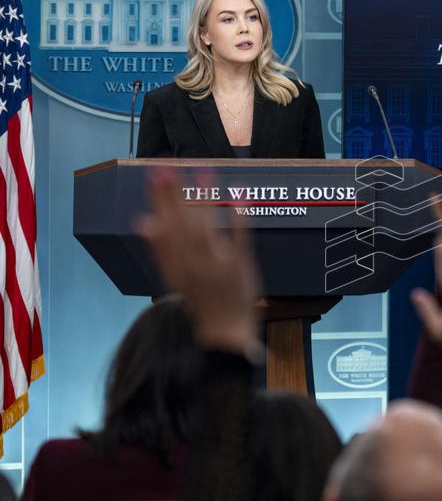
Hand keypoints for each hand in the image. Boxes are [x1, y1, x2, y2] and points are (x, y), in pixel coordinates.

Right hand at [137, 168, 261, 358]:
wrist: (224, 335)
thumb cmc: (199, 301)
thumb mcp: (174, 278)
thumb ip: (160, 251)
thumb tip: (142, 222)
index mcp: (174, 267)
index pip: (163, 228)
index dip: (159, 201)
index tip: (154, 174)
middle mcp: (192, 266)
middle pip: (181, 225)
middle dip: (174, 195)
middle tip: (167, 165)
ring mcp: (216, 266)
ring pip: (206, 229)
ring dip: (204, 199)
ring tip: (203, 170)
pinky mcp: (239, 267)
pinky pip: (239, 239)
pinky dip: (238, 218)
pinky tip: (237, 194)